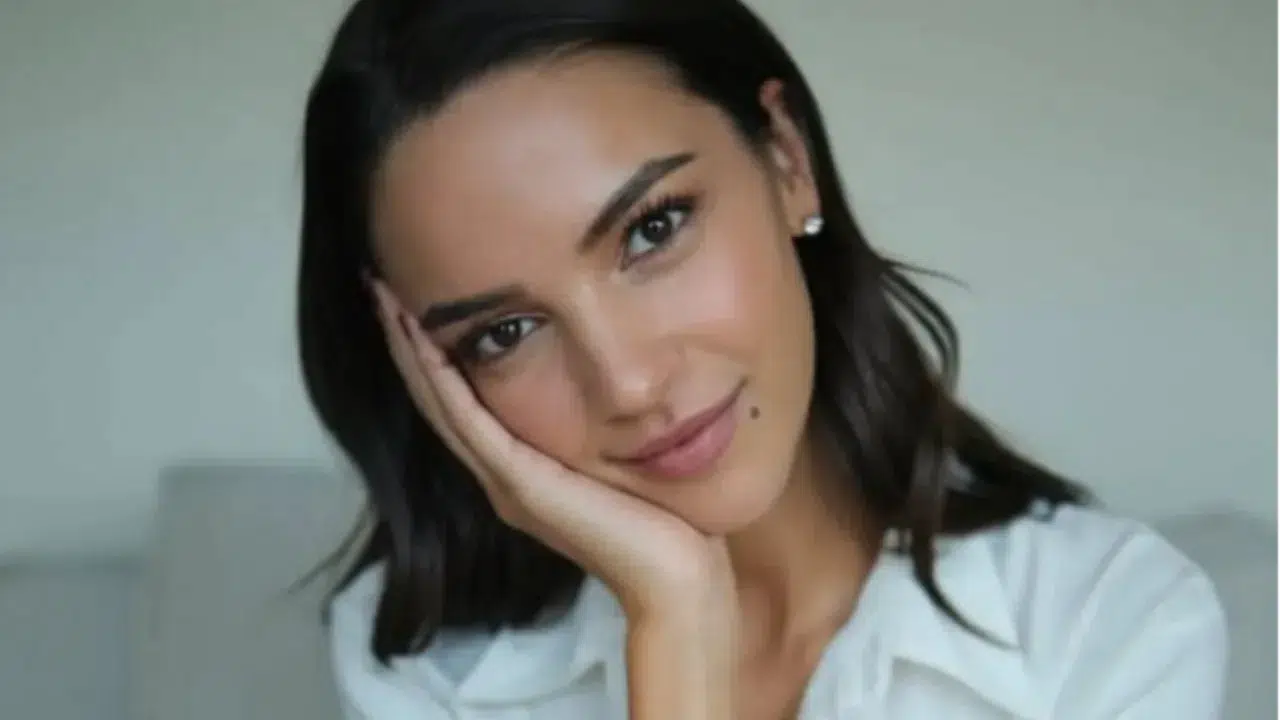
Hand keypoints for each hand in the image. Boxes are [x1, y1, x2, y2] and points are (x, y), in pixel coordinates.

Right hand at [368, 278, 735, 618]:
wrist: (674, 580)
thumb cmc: (664, 524)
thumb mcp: (620, 459)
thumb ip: (600, 431)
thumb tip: (612, 385)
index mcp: (519, 472)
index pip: (461, 403)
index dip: (431, 355)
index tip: (412, 301)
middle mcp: (500, 477)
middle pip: (437, 400)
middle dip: (407, 344)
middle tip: (380, 286)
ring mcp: (505, 482)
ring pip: (442, 406)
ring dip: (411, 351)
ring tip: (386, 298)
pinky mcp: (521, 485)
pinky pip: (470, 423)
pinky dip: (441, 380)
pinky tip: (423, 339)